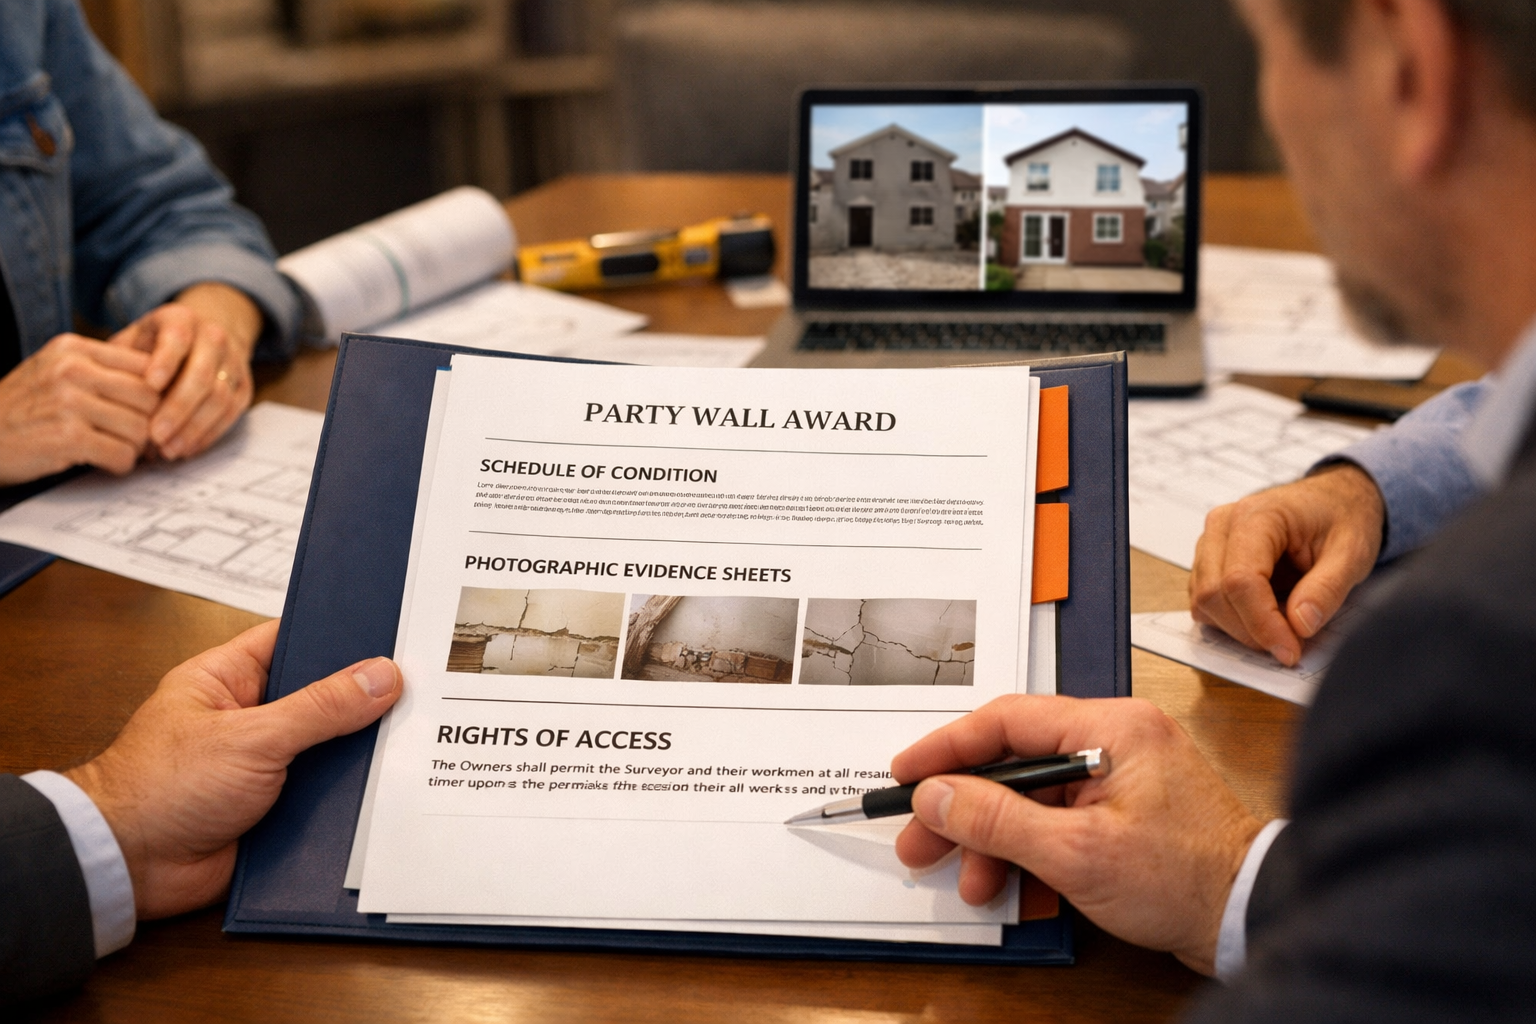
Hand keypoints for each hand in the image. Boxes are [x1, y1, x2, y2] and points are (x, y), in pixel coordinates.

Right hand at [0, 333, 160, 484]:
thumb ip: (100, 369)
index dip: (155, 393)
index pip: (145, 365)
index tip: (147, 411)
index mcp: (72, 349)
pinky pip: (122, 454)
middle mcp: (71, 370)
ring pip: (140, 428)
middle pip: (149, 398)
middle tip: (135, 436)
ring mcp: (69, 403)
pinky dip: (120, 464)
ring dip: (134, 447)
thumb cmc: (24, 408)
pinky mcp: (67, 437)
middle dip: (149, 423)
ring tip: (115, 448)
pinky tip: (105, 462)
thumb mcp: (55, 371)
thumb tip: (161, 382)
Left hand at [65, 620, 400, 919]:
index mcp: (227, 679)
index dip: (340, 635)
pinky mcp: (274, 808)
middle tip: (420, 687)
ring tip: (416, 736)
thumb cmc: (162, 787)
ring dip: (358, 750)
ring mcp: (262, 764)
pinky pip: (324, 794)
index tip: (393, 633)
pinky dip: (349, 796)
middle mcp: (247, 717)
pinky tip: (390, 788)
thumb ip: (321, 707)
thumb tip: (382, 676)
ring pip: (327, 748)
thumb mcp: (251, 737)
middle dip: (362, 698)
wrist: (128, 869)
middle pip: (320, 696)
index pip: (293, 640)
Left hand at [109, 282, 261, 460]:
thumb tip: (97, 393)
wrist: (200, 338)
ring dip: (194, 428)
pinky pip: (232, 414)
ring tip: (168, 450)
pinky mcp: (244, 387)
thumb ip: (116, 361)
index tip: (149, 386)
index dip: (165, 362)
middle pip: (202, 375)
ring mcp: (233, 363)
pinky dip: (209, 435)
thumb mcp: (131, 341)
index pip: (178, 338)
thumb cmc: (152, 346)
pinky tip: (186, 449)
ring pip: (220, 398)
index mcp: (182, 319)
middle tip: (154, 436)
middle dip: (178, 408)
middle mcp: (214, 337)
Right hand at [893, 695, 1262, 975]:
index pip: (1006, 721)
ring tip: (967, 880)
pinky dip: (1028, 853)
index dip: (946, 748)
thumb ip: (997, 821)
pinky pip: (1056, 821)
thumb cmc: (1189, 879)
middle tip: (920, 839)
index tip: (906, 773)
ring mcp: (1120, 777)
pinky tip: (1009, 886)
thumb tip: (936, 797)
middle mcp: (1116, 740)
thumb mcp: (1076, 853)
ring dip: (993, 841)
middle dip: (963, 809)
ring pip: (1031, 798)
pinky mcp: (1123, 813)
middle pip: (1013, 762)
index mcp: (1111, 727)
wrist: (1253, 920)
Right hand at [1189, 463, 1384, 665]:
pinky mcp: (1208, 561)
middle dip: (1249, 631)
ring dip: (1238, 628)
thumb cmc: (1342, 518)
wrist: (1334, 500)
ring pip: (1203, 601)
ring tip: (1280, 627)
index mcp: (1257, 516)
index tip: (1290, 651)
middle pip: (1213, 594)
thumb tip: (1300, 625)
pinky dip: (1230, 620)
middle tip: (1290, 646)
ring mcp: (1210, 542)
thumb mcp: (1352, 552)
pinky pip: (1204, 602)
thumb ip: (1327, 588)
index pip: (1240, 580)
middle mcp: (1222, 525)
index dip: (1262, 623)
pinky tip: (1263, 616)